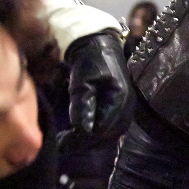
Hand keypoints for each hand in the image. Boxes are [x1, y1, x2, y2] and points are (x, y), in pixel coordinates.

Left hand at [58, 31, 134, 152]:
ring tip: (71, 139)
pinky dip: (98, 133)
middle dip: (84, 142)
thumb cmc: (89, 61)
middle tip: (63, 143)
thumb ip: (82, 106)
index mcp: (119, 101)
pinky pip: (111, 128)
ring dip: (91, 140)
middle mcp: (127, 108)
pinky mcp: (123, 108)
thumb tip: (82, 131)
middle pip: (106, 136)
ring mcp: (128, 109)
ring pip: (110, 135)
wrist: (99, 45)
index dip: (80, 140)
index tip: (61, 142)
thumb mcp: (81, 82)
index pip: (100, 131)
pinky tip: (83, 131)